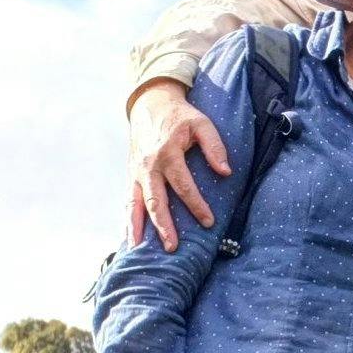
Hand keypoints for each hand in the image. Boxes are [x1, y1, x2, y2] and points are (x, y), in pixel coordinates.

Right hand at [129, 79, 230, 251]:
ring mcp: (136, 171)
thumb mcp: (201, 124)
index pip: (183, 185)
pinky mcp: (130, 174)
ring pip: (134, 203)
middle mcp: (148, 166)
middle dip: (163, 225)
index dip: (196, 204)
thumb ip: (215, 146)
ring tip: (138, 249)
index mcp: (167, 153)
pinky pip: (127, 199)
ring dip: (136, 226)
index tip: (209, 222)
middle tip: (172, 247)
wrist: (150, 103)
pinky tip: (129, 236)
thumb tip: (225, 171)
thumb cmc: (180, 116)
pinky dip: (127, 218)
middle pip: (155, 200)